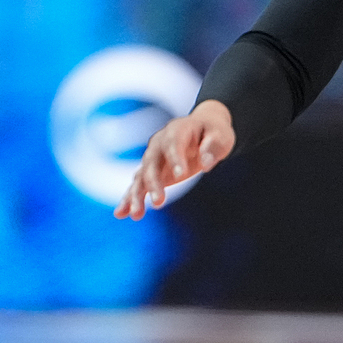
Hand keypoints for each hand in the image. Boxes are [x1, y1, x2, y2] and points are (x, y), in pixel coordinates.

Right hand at [114, 101, 235, 220]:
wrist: (200, 128)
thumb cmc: (213, 131)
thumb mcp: (221, 135)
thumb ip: (213, 146)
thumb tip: (206, 164)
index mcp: (177, 130)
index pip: (173, 144)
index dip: (175, 158)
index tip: (181, 175)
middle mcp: (159, 143)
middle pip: (152, 163)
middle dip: (153, 183)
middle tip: (159, 202)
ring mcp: (152, 157)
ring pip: (141, 177)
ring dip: (137, 195)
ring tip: (136, 214)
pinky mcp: (152, 171)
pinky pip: (138, 185)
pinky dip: (129, 198)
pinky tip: (121, 214)